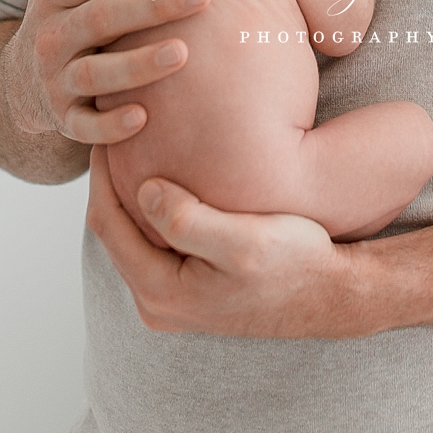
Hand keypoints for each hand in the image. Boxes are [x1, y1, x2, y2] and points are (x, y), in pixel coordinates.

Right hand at [0, 0, 208, 146]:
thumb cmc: (66, 10)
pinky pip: (85, 127)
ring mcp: (54, 80)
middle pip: (102, 19)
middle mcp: (50, 34)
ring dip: (137, 66)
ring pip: (94, 74)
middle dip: (153, 7)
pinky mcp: (63, 120)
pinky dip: (110, 126)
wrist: (20, 80)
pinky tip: (144, 118)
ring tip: (183, 54)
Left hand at [86, 145, 362, 337]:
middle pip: (112, 230)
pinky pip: (152, 243)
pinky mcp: (189, 289)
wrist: (331, 297)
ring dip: (128, 193)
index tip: (106, 130)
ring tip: (131, 146)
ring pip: (130, 236)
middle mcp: (157, 302)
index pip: (108, 223)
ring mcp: (172, 299)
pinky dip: (151, 208)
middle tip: (112, 130)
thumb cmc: (294, 264)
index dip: (101, 174)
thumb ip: (189, 220)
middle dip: (109, 181)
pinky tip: (165, 175)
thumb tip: (143, 189)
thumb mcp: (244, 240)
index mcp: (161, 292)